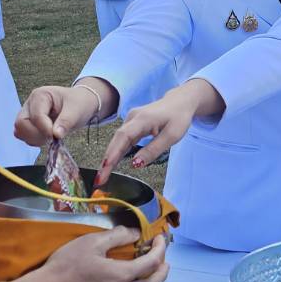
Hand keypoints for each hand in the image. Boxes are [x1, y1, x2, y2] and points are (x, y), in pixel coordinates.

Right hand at [15, 80, 117, 144]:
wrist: (80, 104)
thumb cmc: (78, 103)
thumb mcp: (77, 110)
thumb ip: (66, 121)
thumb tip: (55, 135)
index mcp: (40, 95)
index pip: (36, 116)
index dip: (45, 129)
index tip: (57, 135)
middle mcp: (30, 104)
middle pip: (21, 123)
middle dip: (36, 135)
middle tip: (52, 138)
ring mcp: (27, 114)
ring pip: (20, 131)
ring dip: (35, 139)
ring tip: (51, 137)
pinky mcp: (28, 125)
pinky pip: (24, 137)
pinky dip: (35, 141)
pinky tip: (47, 138)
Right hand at [97, 79, 223, 184]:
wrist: (180, 102)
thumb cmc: (178, 118)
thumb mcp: (172, 136)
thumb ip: (153, 150)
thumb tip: (136, 164)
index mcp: (143, 119)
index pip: (124, 136)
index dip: (113, 152)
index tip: (105, 167)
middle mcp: (132, 117)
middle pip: (116, 140)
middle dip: (107, 160)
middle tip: (100, 179)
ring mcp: (131, 120)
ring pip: (118, 141)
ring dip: (110, 158)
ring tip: (103, 176)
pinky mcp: (132, 124)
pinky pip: (122, 140)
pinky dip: (117, 152)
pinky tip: (111, 165)